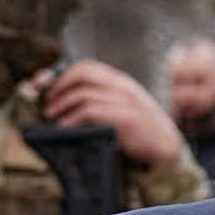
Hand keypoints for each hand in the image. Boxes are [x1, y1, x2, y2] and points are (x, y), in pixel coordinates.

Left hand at [39, 59, 184, 168]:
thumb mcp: (125, 107)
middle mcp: (123, 87)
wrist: (166, 147)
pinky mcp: (124, 118)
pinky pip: (90, 112)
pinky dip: (72, 119)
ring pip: (83, 94)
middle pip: (83, 74)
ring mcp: (124, 101)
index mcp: (121, 82)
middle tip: (49, 102)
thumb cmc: (141, 130)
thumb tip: (72, 99)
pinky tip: (65, 128)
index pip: (88, 67)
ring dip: (62, 105)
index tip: (51, 88)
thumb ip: (104, 99)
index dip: (65, 75)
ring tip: (52, 117)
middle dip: (60, 86)